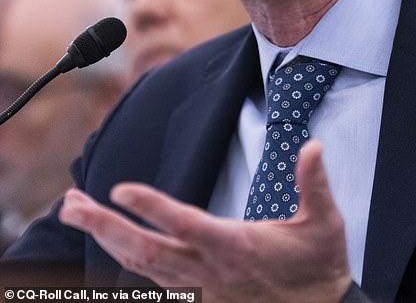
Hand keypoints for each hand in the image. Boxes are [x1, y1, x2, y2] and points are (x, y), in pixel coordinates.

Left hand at [59, 140, 351, 302]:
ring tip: (80, 213)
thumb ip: (314, 183)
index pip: (186, 224)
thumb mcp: (325, 222)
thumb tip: (313, 146)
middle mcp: (210, 270)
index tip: (122, 190)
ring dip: (108, 240)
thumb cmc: (319, 268)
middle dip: (104, 227)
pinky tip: (114, 249)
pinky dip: (127, 265)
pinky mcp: (202, 298)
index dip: (153, 208)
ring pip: (143, 267)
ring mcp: (202, 288)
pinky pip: (155, 283)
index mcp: (236, 246)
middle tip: (71, 205)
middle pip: (146, 250)